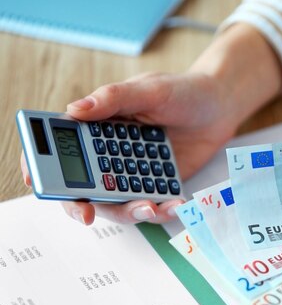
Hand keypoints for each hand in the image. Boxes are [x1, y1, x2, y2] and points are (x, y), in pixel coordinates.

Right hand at [20, 24, 281, 224]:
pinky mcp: (158, 184)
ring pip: (118, 203)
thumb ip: (113, 99)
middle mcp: (110, 153)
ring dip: (129, 211)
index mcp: (97, 126)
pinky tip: (176, 204)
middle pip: (84, 187)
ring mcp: (134, 172)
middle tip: (88, 214)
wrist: (221, 105)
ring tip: (150, 207)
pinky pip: (153, 205)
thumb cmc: (182, 90)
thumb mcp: (149, 89)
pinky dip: (162, 210)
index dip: (42, 166)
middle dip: (82, 204)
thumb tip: (73, 111)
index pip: (60, 148)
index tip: (38, 183)